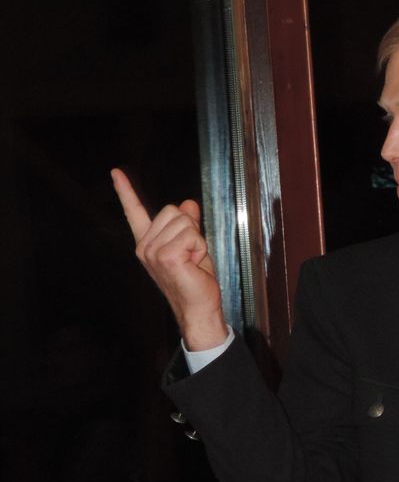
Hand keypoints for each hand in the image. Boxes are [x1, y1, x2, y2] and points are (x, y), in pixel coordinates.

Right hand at [111, 168, 227, 349]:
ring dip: (197, 240)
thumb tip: (189, 203)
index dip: (125, 191)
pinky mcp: (166, 257)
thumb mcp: (192, 246)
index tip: (115, 172)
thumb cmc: (195, 281)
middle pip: (173, 210)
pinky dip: (200, 248)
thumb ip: (187, 224)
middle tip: (191, 255)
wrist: (198, 308)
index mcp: (148, 242)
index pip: (134, 212)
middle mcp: (145, 246)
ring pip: (184, 221)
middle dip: (191, 228)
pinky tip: (194, 264)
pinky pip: (192, 234)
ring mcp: (152, 252)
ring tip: (192, 261)